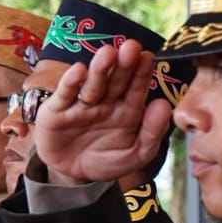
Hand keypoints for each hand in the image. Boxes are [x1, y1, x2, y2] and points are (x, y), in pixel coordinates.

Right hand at [33, 39, 170, 183]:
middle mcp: (105, 101)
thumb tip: (164, 106)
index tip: (148, 57)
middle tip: (132, 46)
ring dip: (100, 69)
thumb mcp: (136, 154)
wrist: (74, 175)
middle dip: (124, 64)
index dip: (142, 73)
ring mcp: (81, 104)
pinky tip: (79, 70)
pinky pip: (65, 95)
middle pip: (115, 80)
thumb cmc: (107, 160)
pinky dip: (70, 83)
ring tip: (108, 53)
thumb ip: (152, 133)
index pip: (136, 88)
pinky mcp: (57, 111)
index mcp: (127, 108)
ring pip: (92, 84)